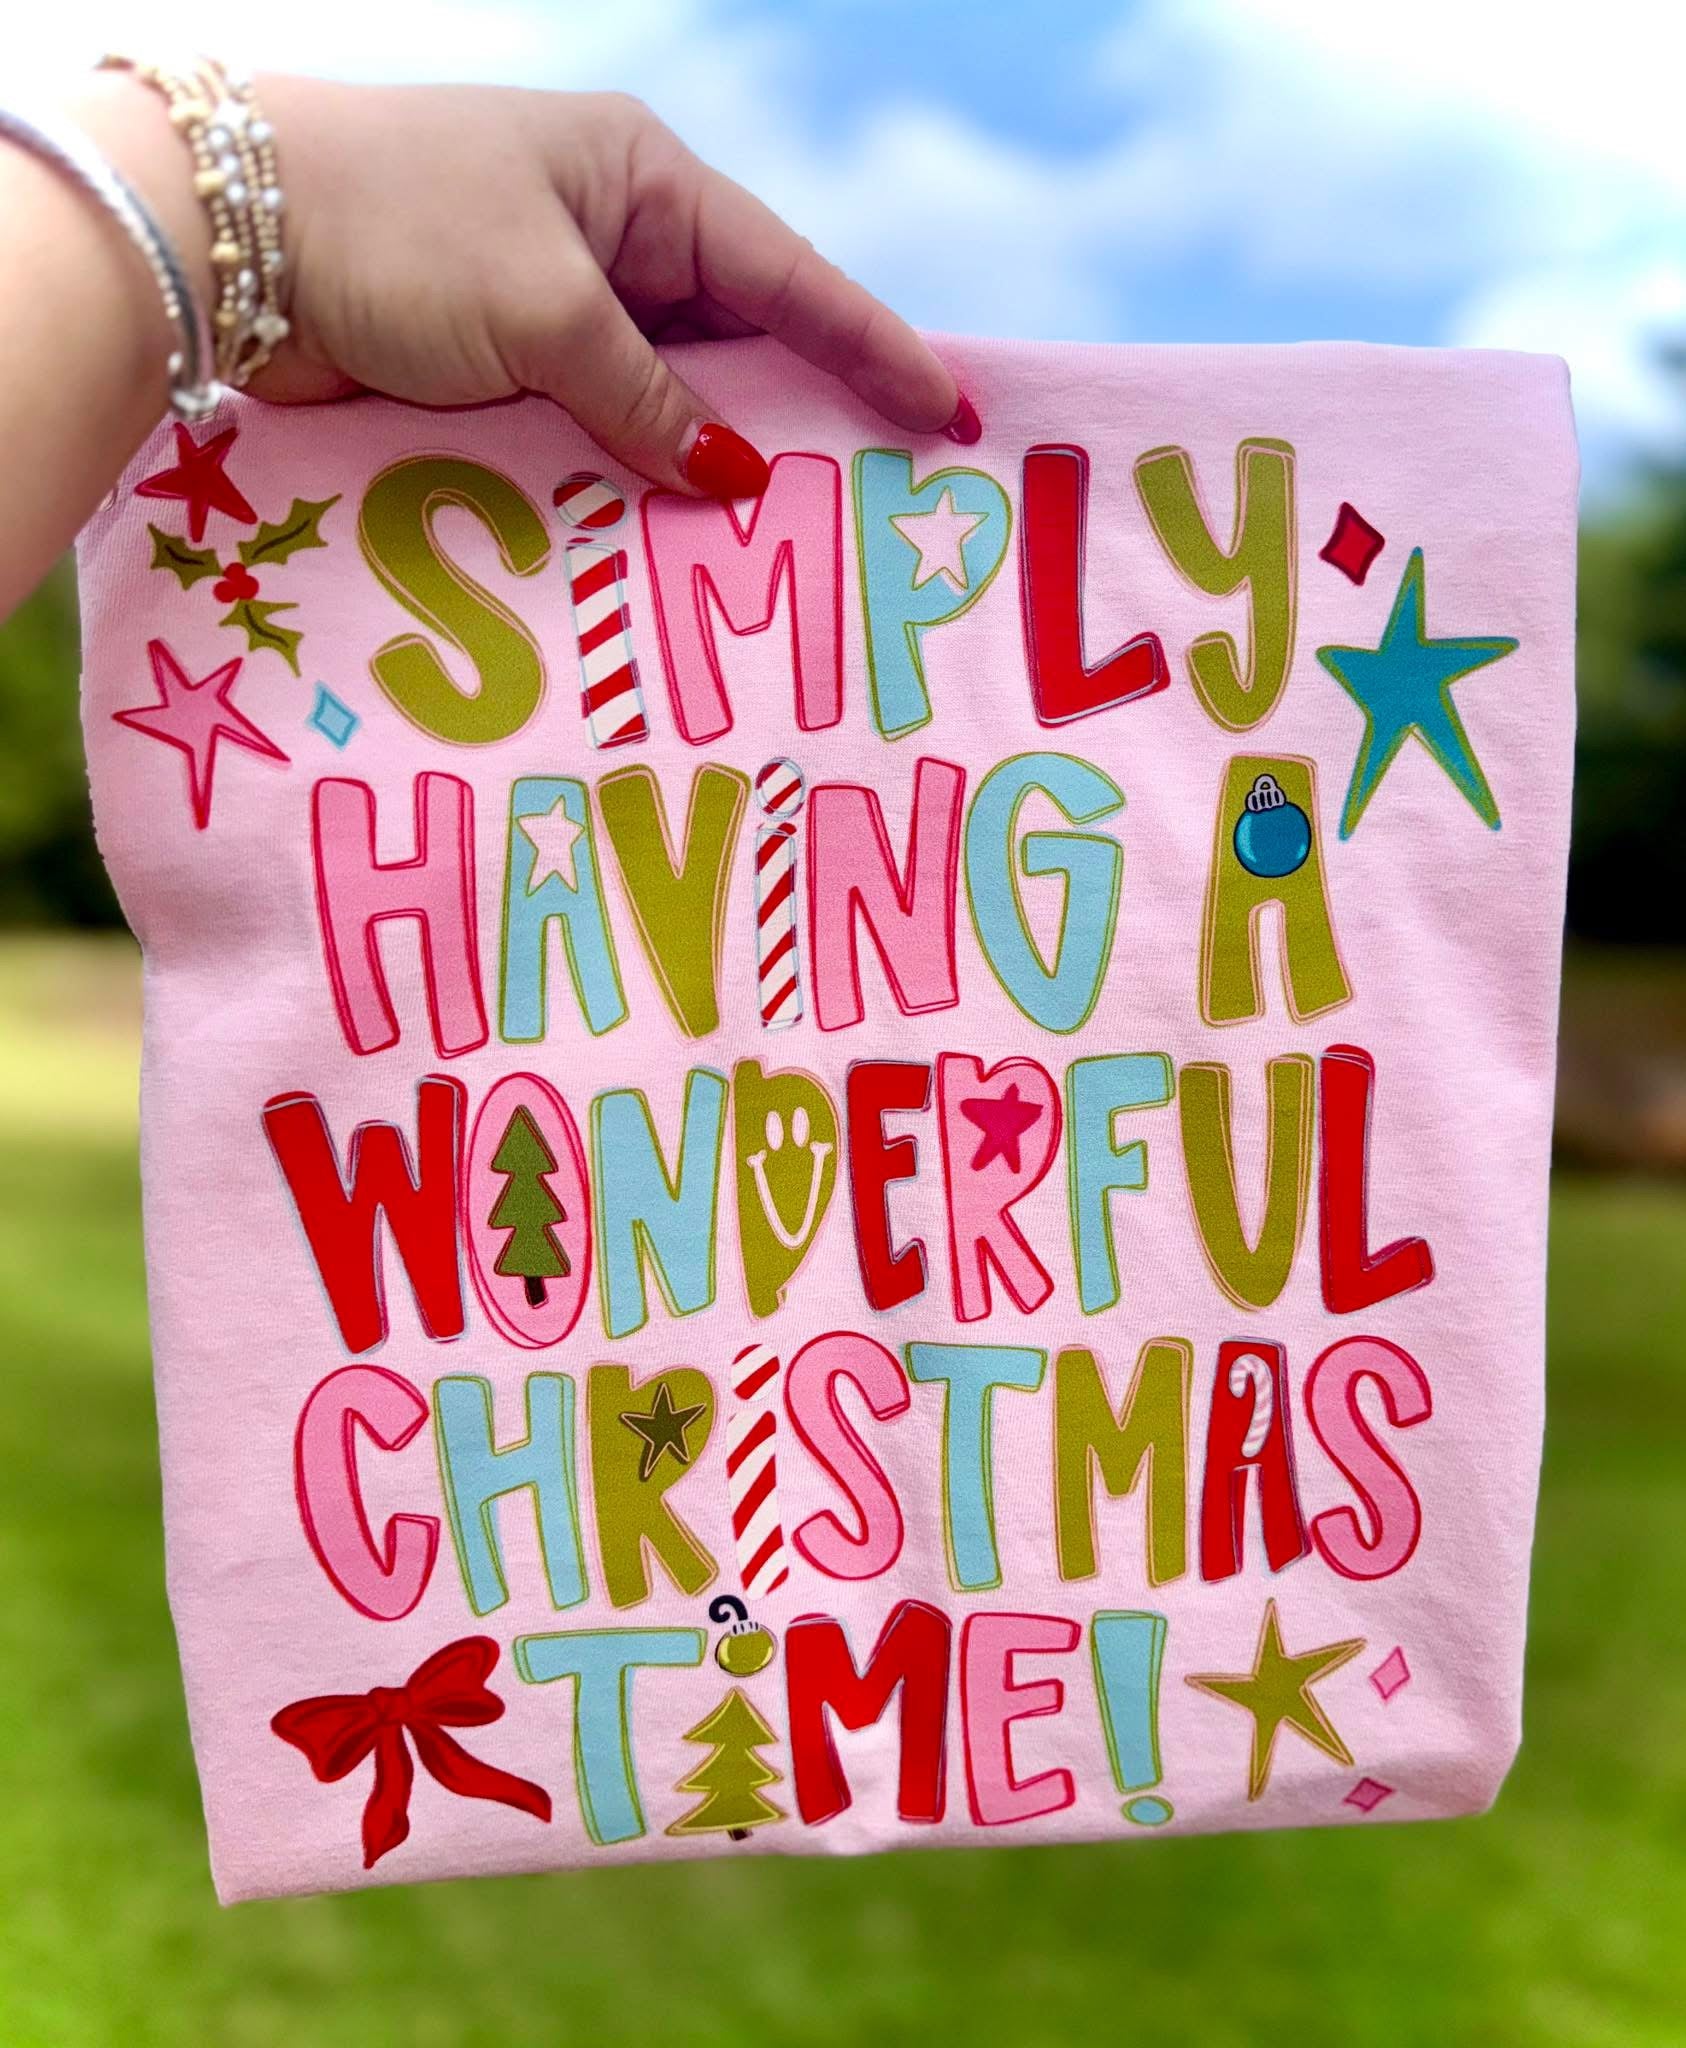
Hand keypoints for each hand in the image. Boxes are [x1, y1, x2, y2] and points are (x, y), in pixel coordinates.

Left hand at [247, 78, 977, 495]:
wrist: (227, 235)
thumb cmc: (400, 229)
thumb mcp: (547, 310)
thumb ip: (648, 399)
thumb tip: (733, 477)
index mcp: (641, 181)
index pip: (787, 275)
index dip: (871, 346)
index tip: (946, 409)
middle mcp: (610, 237)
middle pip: (738, 342)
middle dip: (800, 418)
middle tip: (880, 496)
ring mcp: (556, 304)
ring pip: (668, 398)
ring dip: (711, 463)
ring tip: (791, 537)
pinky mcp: (503, 366)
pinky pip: (599, 429)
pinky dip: (635, 478)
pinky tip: (677, 535)